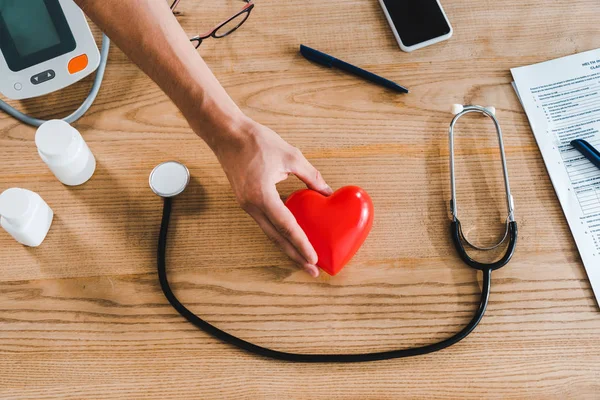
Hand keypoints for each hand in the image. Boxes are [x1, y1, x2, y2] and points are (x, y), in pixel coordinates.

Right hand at [214, 118, 332, 276]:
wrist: (226, 133)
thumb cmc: (256, 141)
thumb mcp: (290, 156)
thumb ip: (311, 176)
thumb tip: (327, 192)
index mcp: (262, 196)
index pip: (286, 226)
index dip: (301, 244)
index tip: (314, 259)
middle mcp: (252, 205)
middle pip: (276, 238)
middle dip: (295, 256)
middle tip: (312, 270)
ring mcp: (246, 205)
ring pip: (269, 233)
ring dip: (287, 247)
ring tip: (303, 260)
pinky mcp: (246, 201)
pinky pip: (265, 223)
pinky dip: (279, 234)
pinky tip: (290, 238)